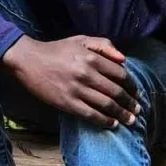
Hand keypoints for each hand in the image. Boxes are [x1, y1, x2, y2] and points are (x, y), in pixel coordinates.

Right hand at [1, 35, 139, 129]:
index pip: (120, 74)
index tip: (136, 93)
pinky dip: (104, 121)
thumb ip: (104, 46)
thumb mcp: (81, 40)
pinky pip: (90, 114)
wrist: (28, 60)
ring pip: (106, 105)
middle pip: (116, 92)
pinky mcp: (66, 102)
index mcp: (91, 58)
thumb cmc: (56, 50)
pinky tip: (112, 124)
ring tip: (130, 120)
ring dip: (121, 114)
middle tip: (137, 111)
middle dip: (130, 103)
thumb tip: (124, 60)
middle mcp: (86, 74)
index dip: (132, 86)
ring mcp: (76, 89)